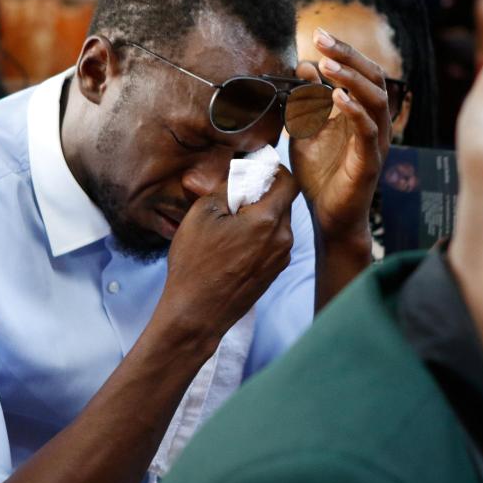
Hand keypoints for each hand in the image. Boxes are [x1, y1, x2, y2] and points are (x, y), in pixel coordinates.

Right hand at [157, 168, 299, 350]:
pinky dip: (258, 234)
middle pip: (283, 201)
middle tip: (235, 195)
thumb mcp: (203, 213)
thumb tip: (242, 172)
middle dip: (263, 192)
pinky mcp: (274, 272)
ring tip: (230, 222)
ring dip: (259, 215)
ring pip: (277, 222)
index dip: (273, 169)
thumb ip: (229, 186)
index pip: (288, 180)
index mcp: (268, 219)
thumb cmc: (195, 263)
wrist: (196, 314)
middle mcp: (283, 238)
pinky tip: (233, 243)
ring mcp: (280, 258)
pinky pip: (272, 242)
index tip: (254, 168)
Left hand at [290, 29, 390, 247]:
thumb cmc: (321, 176)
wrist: (329, 218)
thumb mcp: (305, 130)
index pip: (360, 72)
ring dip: (352, 79)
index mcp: (360, 112)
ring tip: (328, 66)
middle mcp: (373, 123)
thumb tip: (304, 64)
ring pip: (376, 100)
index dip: (343, 52)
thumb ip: (305, 100)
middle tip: (323, 39)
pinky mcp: (369, 162)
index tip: (318, 34)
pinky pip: (368, 131)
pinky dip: (354, 111)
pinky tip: (336, 98)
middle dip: (349, 56)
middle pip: (373, 78)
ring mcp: (375, 142)